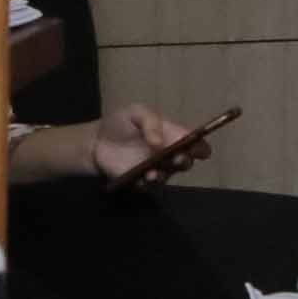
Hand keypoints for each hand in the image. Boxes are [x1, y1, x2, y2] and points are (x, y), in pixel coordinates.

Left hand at [43, 103, 219, 188]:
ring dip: (164, 174)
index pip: (196, 143)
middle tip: (177, 157)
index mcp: (172, 135)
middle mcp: (168, 154)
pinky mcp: (141, 181)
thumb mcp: (136, 112)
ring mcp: (156, 169)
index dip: (201, 146)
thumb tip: (159, 143)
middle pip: (186, 161)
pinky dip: (147, 183)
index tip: (199, 148)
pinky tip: (142, 177)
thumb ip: (150, 122)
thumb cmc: (120, 124)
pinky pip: (149, 186)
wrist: (96, 141)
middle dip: (185, 160)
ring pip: (168, 175)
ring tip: (153, 171)